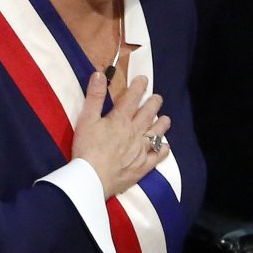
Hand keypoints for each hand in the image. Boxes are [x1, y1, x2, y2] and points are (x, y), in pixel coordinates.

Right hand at [71, 72, 170, 197]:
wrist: (92, 177)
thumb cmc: (87, 148)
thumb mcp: (86, 119)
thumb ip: (94, 96)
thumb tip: (99, 74)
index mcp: (120, 120)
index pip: (132, 98)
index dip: (139, 87)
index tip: (144, 79)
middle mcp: (134, 132)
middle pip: (148, 114)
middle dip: (154, 104)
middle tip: (158, 98)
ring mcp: (140, 150)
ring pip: (156, 134)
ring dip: (162, 125)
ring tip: (166, 119)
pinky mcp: (142, 167)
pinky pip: (157, 157)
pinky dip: (163, 150)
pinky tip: (166, 147)